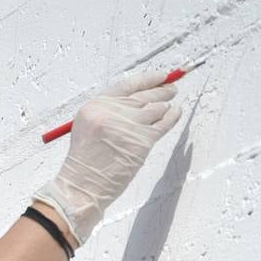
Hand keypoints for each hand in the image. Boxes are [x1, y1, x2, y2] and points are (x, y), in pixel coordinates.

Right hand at [34, 69, 181, 244]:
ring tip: (169, 105)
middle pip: (145, 94)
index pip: (128, 85)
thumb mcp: (88, 126)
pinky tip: (176, 112)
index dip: (148, 79)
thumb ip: (110, 110)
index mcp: (96, 105)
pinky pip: (164, 123)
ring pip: (157, 108)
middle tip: (172, 89)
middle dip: (162, 90)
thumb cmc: (85, 160)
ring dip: (165, 106)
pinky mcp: (143, 140)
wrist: (83, 184)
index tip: (161, 75)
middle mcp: (112, 112)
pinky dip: (173, 116)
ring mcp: (129, 125)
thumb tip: (140, 99)